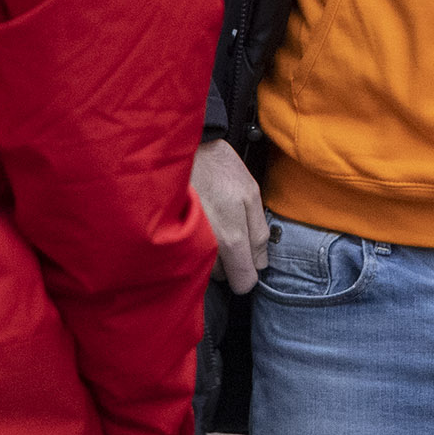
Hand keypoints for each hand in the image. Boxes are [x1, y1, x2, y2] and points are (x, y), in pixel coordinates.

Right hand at [189, 141, 266, 294]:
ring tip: (212, 225)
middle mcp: (207, 250)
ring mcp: (187, 247)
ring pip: (207, 268)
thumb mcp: (251, 194)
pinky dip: (196, 246)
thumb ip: (258, 232)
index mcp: (231, 240)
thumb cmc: (217, 169)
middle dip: (231, 262)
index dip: (249, 272)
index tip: (248, 258)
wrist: (182, 152)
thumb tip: (261, 262)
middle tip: (231, 233)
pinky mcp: (172, 240)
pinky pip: (190, 256)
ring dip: (213, 254)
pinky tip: (199, 225)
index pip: (244, 282)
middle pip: (225, 277)